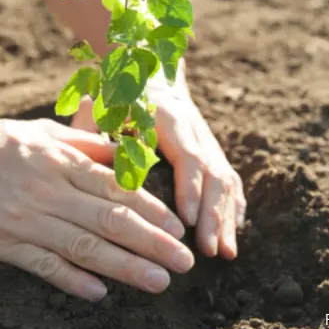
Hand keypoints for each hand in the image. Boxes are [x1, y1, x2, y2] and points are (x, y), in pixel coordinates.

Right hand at [0, 117, 194, 300]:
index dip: (151, 210)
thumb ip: (85, 145)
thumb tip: (125, 155)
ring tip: (158, 282)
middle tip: (184, 262)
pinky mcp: (2, 242)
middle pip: (110, 221)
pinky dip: (72, 279)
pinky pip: (43, 264)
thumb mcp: (44, 133)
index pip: (116, 190)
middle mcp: (50, 191)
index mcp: (63, 163)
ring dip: (125, 267)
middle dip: (152, 243)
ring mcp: (26, 219)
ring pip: (84, 247)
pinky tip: (99, 292)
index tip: (178, 228)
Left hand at [72, 65, 246, 260]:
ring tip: (225, 254)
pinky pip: (230, 181)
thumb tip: (94, 161)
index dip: (190, 188)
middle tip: (209, 249)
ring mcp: (208, 141)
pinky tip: (231, 237)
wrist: (148, 74)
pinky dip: (234, 209)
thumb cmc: (117, 96)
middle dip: (214, 214)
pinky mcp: (212, 152)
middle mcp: (195, 130)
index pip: (187, 155)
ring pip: (226, 180)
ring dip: (227, 218)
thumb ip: (94, 130)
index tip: (186, 220)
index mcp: (169, 118)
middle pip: (214, 173)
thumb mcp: (102, 105)